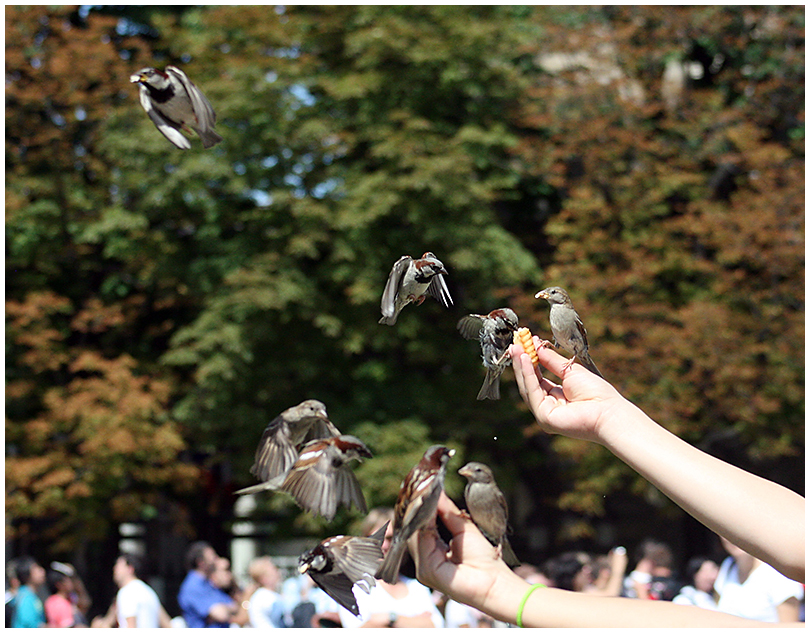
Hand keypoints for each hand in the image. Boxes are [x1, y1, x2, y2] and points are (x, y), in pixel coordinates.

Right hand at [411, 492, 511, 607]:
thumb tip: (438, 492)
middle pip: (414, 530)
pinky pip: (422, 543)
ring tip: (424, 494)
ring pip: (415, 535)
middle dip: (417, 508)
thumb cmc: (484, 558)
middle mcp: (426, 560)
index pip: (421, 526)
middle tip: (421, 486)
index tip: (423, 488)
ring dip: (419, 514)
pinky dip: (424, 525)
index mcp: (434, 551)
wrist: (494, 581)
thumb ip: (448, 512)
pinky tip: (428, 510)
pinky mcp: (428, 571)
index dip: (421, 508)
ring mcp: (425, 567)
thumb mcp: (463, 528)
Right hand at [509, 339, 625, 443]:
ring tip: (517, 348)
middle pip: (530, 382)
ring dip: (521, 365)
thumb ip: (551, 360)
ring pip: (528, 386)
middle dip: (522, 362)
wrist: (608, 410)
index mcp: (557, 398)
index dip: (530, 361)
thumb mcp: (570, 370)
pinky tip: (526, 359)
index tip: (524, 344)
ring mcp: (544, 414)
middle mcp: (549, 406)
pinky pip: (532, 392)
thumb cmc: (596, 393)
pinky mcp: (544, 417)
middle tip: (515, 344)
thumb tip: (536, 346)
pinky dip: (528, 374)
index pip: (538, 378)